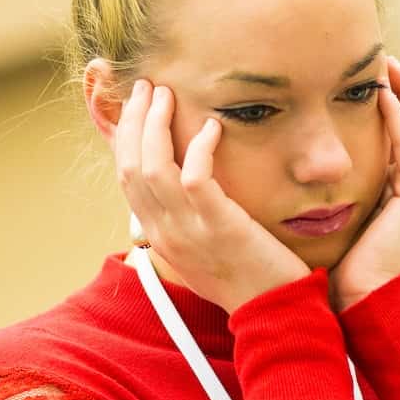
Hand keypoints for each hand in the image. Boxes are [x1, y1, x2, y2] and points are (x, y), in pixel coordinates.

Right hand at [117, 79, 308, 312]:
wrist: (274, 313)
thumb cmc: (247, 277)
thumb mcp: (204, 249)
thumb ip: (187, 219)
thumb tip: (181, 189)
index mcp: (159, 235)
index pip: (125, 177)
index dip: (125, 137)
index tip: (135, 105)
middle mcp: (164, 233)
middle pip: (130, 166)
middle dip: (135, 120)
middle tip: (147, 85)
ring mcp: (188, 231)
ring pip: (153, 167)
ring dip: (157, 124)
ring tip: (169, 94)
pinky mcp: (219, 227)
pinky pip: (195, 178)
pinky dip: (200, 147)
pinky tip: (214, 127)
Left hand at [331, 58, 399, 310]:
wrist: (356, 303)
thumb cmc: (337, 264)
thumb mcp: (333, 214)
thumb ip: (326, 186)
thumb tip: (290, 164)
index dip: (398, 97)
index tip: (369, 73)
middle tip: (384, 57)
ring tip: (386, 64)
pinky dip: (398, 117)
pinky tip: (379, 96)